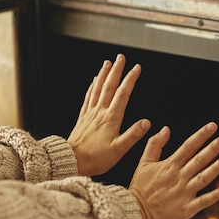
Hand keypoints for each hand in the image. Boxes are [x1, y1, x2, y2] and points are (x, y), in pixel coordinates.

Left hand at [68, 54, 150, 175]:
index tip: (137, 68)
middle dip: (116, 70)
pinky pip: (88, 97)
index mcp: (110, 119)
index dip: (130, 79)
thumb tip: (146, 123)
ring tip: (108, 62)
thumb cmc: (95, 158)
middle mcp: (100, 112)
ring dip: (104, 74)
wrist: (72, 161)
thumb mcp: (119, 150)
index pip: (123, 94)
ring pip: (98, 88)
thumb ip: (133, 135)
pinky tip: (94, 81)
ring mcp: (90, 113)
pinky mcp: (83, 118)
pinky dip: (92, 86)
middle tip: (121, 57)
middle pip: (109, 86)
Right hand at [129, 122, 218, 218]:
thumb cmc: (139, 188)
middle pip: (199, 159)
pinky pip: (204, 201)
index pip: (188, 146)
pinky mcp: (186, 209)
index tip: (213, 126)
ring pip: (203, 178)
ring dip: (215, 168)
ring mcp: (183, 193)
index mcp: (169, 165)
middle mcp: (178, 177)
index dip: (201, 135)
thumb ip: (154, 145)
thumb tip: (166, 129)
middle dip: (213, 147)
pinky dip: (215, 195)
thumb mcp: (143, 163)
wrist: (135, 213)